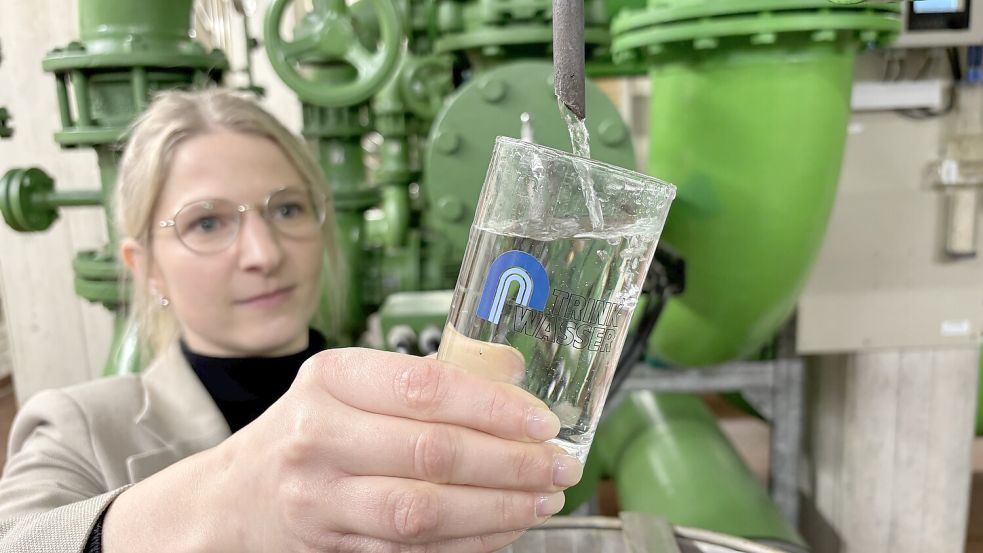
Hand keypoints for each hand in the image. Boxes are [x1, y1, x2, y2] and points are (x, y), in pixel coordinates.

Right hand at [214, 348, 581, 551]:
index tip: (542, 421)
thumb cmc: (311, 428)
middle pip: (431, 454)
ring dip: (497, 509)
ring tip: (543, 499)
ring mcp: (321, 499)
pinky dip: (468, 543)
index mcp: (331, 378)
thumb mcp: (352, 383)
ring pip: (424, 512)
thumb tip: (512, 370)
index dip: (493, 407)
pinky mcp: (332, 548)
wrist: (237, 496)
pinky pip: (413, 552)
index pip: (424, 388)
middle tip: (560, 465)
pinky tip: (505, 528)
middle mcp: (319, 437)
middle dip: (510, 463)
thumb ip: (429, 376)